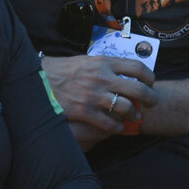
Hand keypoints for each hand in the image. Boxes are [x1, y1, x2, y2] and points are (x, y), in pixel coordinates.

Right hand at [39, 53, 155, 135]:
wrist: (37, 80)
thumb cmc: (61, 70)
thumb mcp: (85, 61)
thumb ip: (104, 66)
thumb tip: (121, 72)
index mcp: (103, 62)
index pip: (137, 67)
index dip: (149, 77)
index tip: (151, 83)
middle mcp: (102, 77)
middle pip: (138, 89)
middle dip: (150, 98)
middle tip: (151, 103)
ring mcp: (94, 95)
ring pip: (126, 108)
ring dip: (134, 114)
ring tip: (134, 117)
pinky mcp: (84, 111)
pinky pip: (109, 123)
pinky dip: (117, 127)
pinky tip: (118, 127)